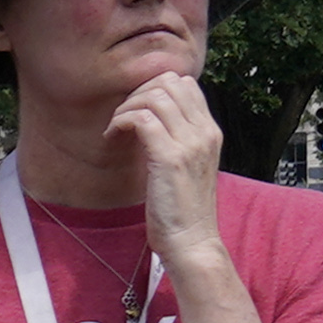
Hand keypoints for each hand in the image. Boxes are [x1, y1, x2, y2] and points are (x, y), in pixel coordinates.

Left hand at [106, 63, 226, 254]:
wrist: (191, 240)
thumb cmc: (182, 207)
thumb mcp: (186, 165)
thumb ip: (178, 139)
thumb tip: (152, 117)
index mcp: (210, 132)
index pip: (185, 84)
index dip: (153, 87)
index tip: (135, 109)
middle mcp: (205, 132)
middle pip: (169, 83)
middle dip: (137, 92)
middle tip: (121, 116)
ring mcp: (190, 144)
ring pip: (154, 97)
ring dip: (126, 107)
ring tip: (115, 127)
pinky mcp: (171, 158)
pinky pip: (142, 120)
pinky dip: (121, 122)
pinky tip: (111, 137)